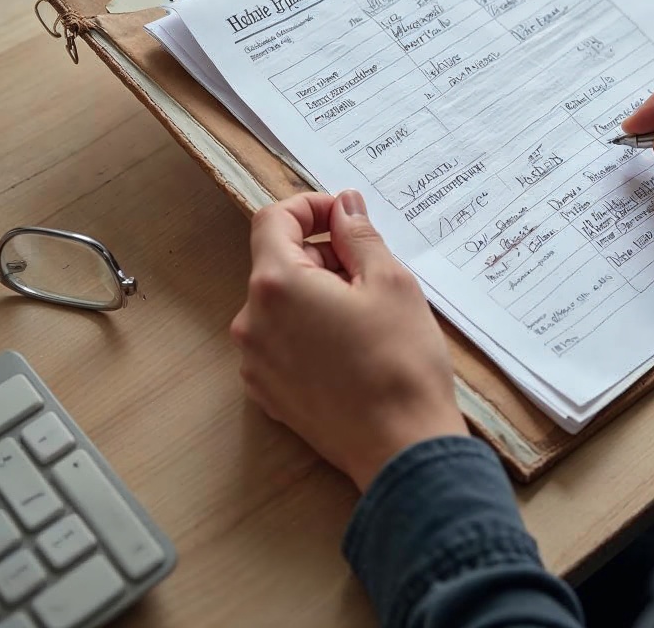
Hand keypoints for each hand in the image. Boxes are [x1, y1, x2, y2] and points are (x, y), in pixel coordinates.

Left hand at [230, 190, 467, 490]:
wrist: (401, 447)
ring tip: (367, 312)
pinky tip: (352, 345)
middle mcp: (252, 322)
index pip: (274, 219)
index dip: (311, 206)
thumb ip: (359, 234)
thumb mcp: (390, 280)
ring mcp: (255, 362)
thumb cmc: (400, 361)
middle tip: (372, 269)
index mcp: (276, 285)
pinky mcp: (268, 393)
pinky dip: (310, 328)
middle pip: (278, 262)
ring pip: (281, 303)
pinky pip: (282, 340)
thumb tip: (343, 206)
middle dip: (322, 254)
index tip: (345, 216)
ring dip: (317, 292)